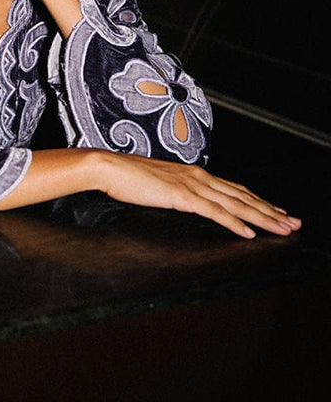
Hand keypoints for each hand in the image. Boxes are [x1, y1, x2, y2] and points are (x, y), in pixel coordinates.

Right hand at [93, 151, 301, 239]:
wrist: (109, 167)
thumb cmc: (129, 178)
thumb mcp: (160, 184)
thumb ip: (179, 191)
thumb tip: (188, 200)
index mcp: (194, 173)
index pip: (234, 189)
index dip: (258, 201)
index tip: (277, 211)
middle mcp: (199, 176)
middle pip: (242, 196)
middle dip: (270, 210)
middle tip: (293, 222)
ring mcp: (192, 185)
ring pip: (235, 204)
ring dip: (262, 217)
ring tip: (282, 228)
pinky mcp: (181, 196)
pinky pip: (214, 212)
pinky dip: (234, 223)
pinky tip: (248, 233)